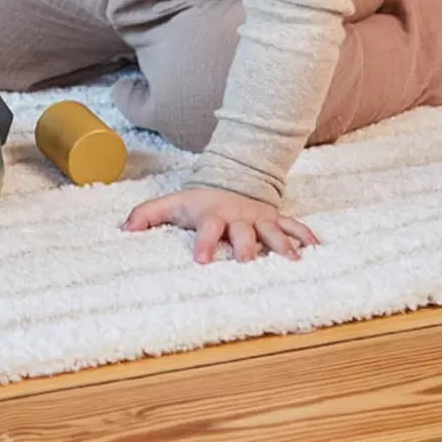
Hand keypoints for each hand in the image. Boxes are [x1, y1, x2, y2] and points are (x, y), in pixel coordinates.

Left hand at [122, 187, 319, 263]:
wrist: (231, 180)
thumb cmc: (198, 202)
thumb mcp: (172, 204)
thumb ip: (146, 216)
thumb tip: (123, 231)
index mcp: (213, 215)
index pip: (207, 229)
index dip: (204, 243)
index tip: (201, 261)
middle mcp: (238, 217)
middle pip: (244, 232)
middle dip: (246, 246)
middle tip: (248, 261)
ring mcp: (259, 218)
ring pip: (273, 230)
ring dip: (284, 244)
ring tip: (295, 260)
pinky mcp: (275, 219)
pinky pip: (293, 225)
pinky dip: (306, 235)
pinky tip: (318, 248)